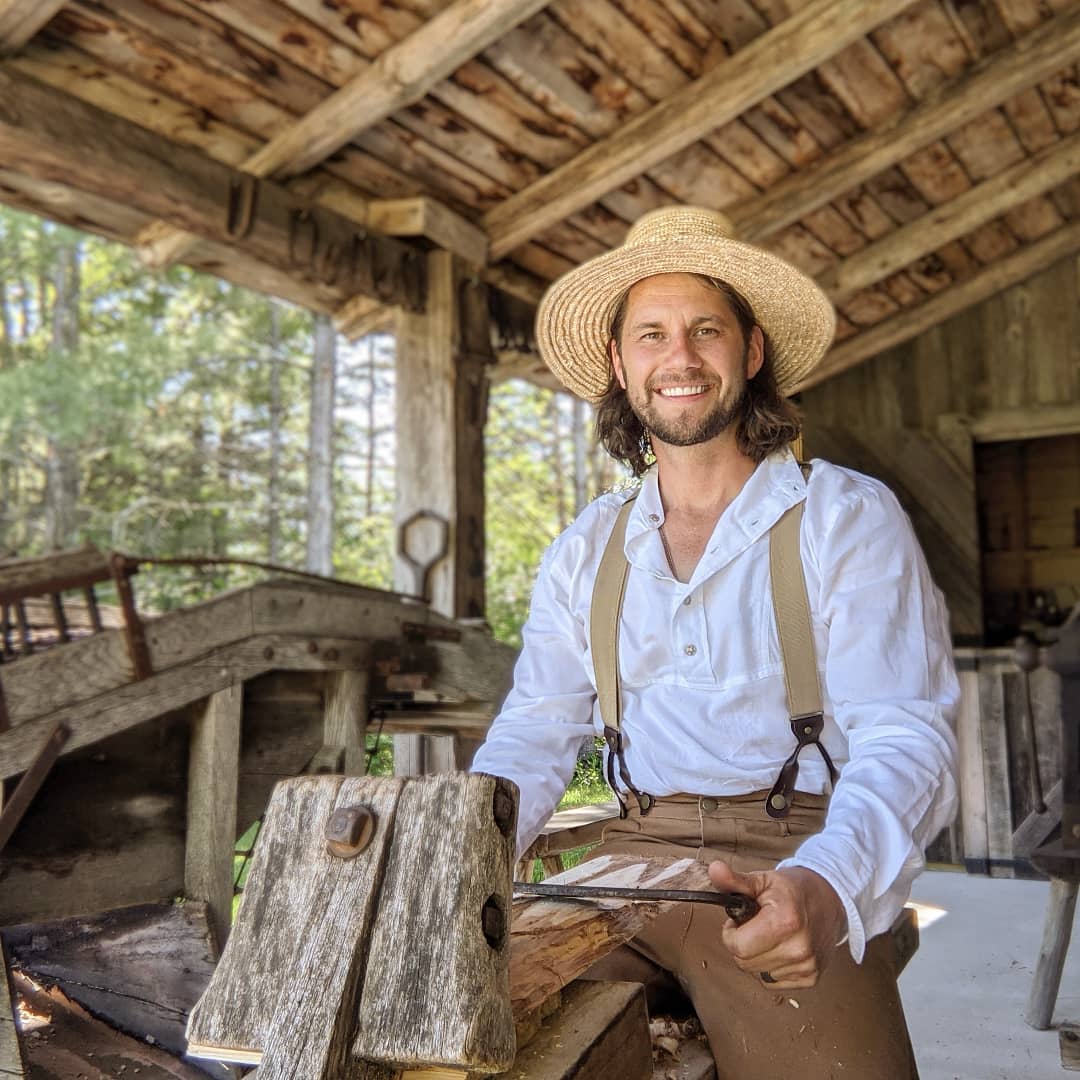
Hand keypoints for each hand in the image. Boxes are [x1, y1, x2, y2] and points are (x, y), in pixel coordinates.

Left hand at [708, 860, 846, 988]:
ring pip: (757, 974)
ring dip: (757, 956)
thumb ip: (735, 881)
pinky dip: (770, 967)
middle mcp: (799, 949)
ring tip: (770, 935)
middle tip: (755, 926)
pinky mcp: (811, 978)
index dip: (731, 933)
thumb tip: (714, 869)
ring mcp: (807, 966)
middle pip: (745, 963)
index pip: (738, 947)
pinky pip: (773, 983)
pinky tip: (780, 948)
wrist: (830, 899)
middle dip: (742, 945)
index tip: (740, 921)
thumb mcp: (763, 880)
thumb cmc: (793, 889)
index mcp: (785, 922)